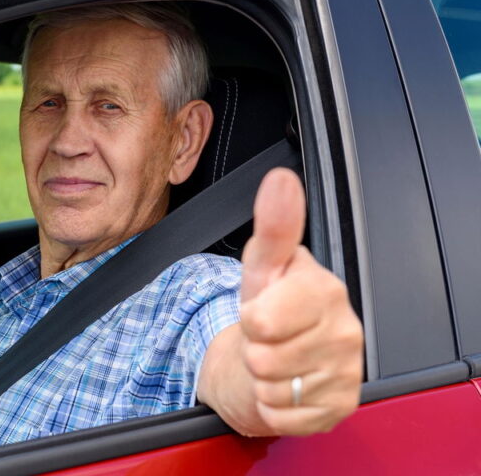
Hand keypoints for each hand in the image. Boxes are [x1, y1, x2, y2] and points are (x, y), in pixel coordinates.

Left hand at [238, 168, 362, 434]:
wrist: (275, 355)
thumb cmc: (269, 309)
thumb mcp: (261, 267)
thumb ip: (273, 228)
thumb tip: (281, 180)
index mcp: (325, 289)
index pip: (263, 319)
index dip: (251, 319)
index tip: (260, 310)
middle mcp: (345, 329)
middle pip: (264, 359)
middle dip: (256, 351)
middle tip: (267, 340)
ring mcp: (347, 370)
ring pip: (274, 390)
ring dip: (264, 381)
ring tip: (276, 362)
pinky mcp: (341, 406)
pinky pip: (285, 417)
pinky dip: (274, 408)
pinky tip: (287, 387)